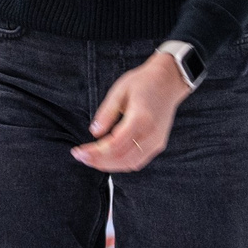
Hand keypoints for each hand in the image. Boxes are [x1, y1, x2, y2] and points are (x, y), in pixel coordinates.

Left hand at [73, 50, 192, 172]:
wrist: (169, 81)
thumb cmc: (144, 82)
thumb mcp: (120, 91)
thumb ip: (106, 113)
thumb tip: (94, 132)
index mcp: (140, 119)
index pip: (114, 144)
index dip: (95, 152)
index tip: (78, 151)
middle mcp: (150, 134)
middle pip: (121, 158)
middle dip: (98, 161)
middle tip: (80, 157)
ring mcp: (156, 141)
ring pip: (130, 163)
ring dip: (108, 165)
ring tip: (91, 159)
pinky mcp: (158, 144)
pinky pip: (138, 161)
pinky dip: (121, 163)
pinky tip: (107, 159)